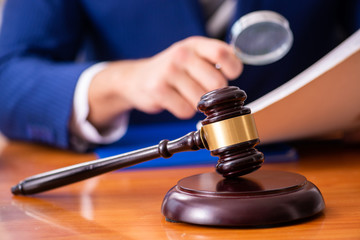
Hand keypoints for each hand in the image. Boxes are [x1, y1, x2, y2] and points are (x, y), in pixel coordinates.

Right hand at [88, 36, 242, 129]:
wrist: (137, 79)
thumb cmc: (173, 70)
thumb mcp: (193, 56)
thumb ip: (214, 60)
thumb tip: (237, 68)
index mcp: (195, 44)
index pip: (224, 54)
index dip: (233, 70)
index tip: (229, 77)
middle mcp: (182, 54)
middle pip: (216, 82)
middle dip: (215, 94)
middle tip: (205, 92)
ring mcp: (168, 71)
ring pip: (201, 100)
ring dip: (198, 105)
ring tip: (186, 96)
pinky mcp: (158, 89)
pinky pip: (185, 110)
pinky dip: (184, 111)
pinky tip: (175, 101)